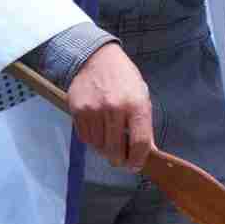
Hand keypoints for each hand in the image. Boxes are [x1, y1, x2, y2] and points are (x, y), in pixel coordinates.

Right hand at [68, 42, 152, 169]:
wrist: (97, 58)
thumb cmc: (125, 79)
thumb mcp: (142, 96)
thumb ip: (144, 124)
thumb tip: (147, 151)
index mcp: (137, 105)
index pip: (140, 142)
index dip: (138, 160)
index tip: (136, 165)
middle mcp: (115, 108)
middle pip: (116, 150)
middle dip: (120, 161)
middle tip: (122, 161)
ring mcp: (94, 110)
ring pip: (99, 147)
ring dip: (105, 151)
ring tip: (110, 143)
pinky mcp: (77, 111)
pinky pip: (86, 138)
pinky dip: (93, 142)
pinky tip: (99, 133)